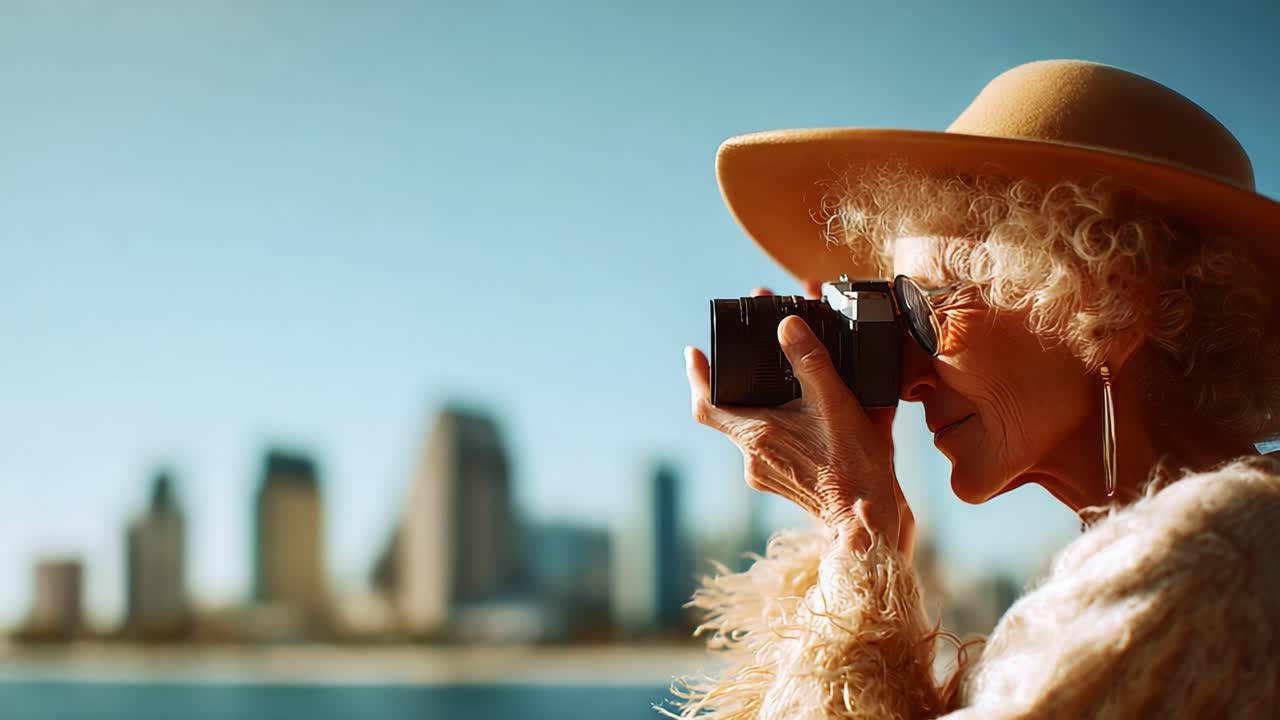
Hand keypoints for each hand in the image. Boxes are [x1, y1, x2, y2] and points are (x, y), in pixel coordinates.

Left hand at [685, 284, 915, 559]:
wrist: (867, 519)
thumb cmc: (853, 465)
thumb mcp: (835, 402)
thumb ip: (810, 360)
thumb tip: (788, 326)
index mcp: (755, 436)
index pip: (706, 404)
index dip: (696, 376)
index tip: (693, 353)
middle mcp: (752, 458)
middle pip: (731, 413)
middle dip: (740, 384)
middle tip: (750, 357)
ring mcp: (765, 474)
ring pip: (754, 431)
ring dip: (766, 406)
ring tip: (791, 384)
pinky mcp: (783, 484)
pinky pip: (772, 448)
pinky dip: (783, 427)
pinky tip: (810, 416)